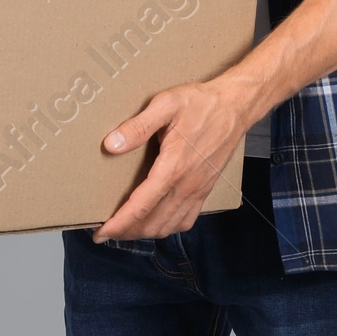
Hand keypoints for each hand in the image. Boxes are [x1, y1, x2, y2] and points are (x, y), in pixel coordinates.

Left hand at [93, 75, 250, 241]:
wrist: (235, 107)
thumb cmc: (201, 103)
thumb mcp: (166, 104)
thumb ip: (138, 126)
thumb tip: (111, 145)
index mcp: (174, 167)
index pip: (141, 206)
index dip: (119, 223)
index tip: (101, 232)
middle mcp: (187, 185)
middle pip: (152, 223)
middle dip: (126, 232)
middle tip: (105, 232)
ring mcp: (198, 190)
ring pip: (168, 226)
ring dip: (144, 232)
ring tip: (125, 229)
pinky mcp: (205, 189)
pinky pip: (186, 220)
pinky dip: (167, 228)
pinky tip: (156, 223)